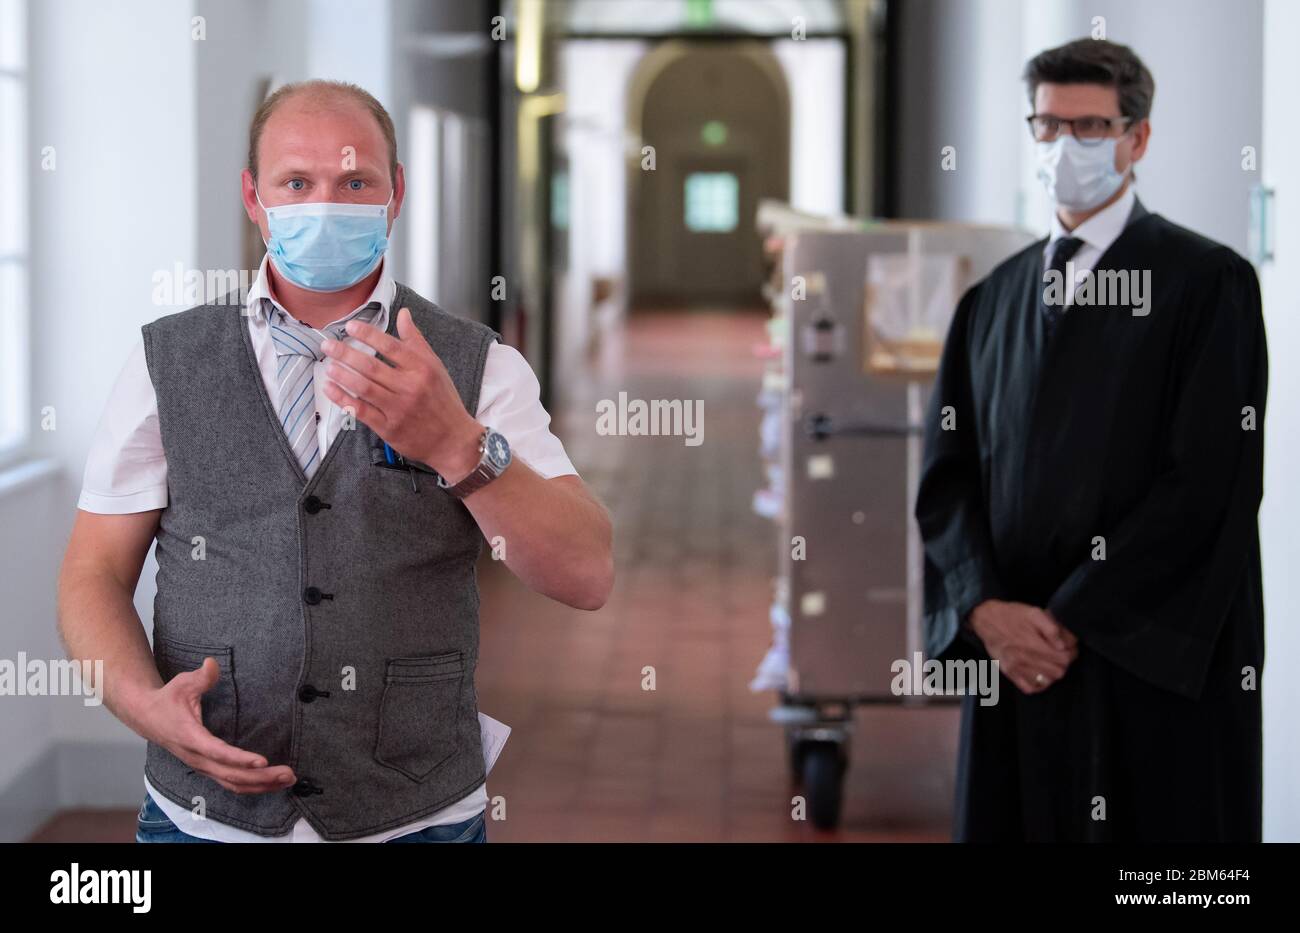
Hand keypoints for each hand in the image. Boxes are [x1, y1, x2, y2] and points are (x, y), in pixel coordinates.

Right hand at [135, 658, 295, 793]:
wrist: (147, 717)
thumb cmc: (168, 699)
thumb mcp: (182, 683)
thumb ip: (201, 677)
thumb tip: (212, 663)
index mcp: (190, 737)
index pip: (217, 752)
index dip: (239, 759)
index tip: (262, 761)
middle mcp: (196, 757)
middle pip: (231, 775)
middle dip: (261, 776)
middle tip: (289, 773)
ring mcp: (201, 766)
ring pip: (232, 783)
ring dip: (261, 784)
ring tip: (288, 780)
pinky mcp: (207, 768)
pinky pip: (230, 783)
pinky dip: (252, 786)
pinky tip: (271, 783)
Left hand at [319, 306, 482, 483]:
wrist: (453, 440)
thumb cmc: (443, 401)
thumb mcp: (435, 367)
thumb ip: (416, 341)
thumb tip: (403, 314)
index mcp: (423, 369)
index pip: (391, 346)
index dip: (368, 334)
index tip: (350, 327)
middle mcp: (410, 388)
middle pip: (372, 367)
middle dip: (345, 353)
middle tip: (328, 345)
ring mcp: (398, 409)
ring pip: (364, 388)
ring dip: (342, 375)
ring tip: (329, 364)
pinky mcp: (389, 428)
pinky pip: (361, 411)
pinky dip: (343, 399)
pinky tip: (331, 388)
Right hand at [969, 599, 1077, 694]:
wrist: (986, 619)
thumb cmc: (1012, 615)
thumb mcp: (1034, 613)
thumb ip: (1051, 628)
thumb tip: (1064, 645)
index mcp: (1032, 644)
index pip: (1064, 659)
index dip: (1072, 653)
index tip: (1070, 647)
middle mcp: (1024, 659)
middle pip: (1058, 672)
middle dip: (1064, 663)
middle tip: (1062, 653)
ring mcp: (1016, 668)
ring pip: (1047, 681)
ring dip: (1053, 672)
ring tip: (1051, 661)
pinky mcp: (1009, 673)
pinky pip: (1030, 688)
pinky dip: (1039, 684)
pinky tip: (1040, 673)